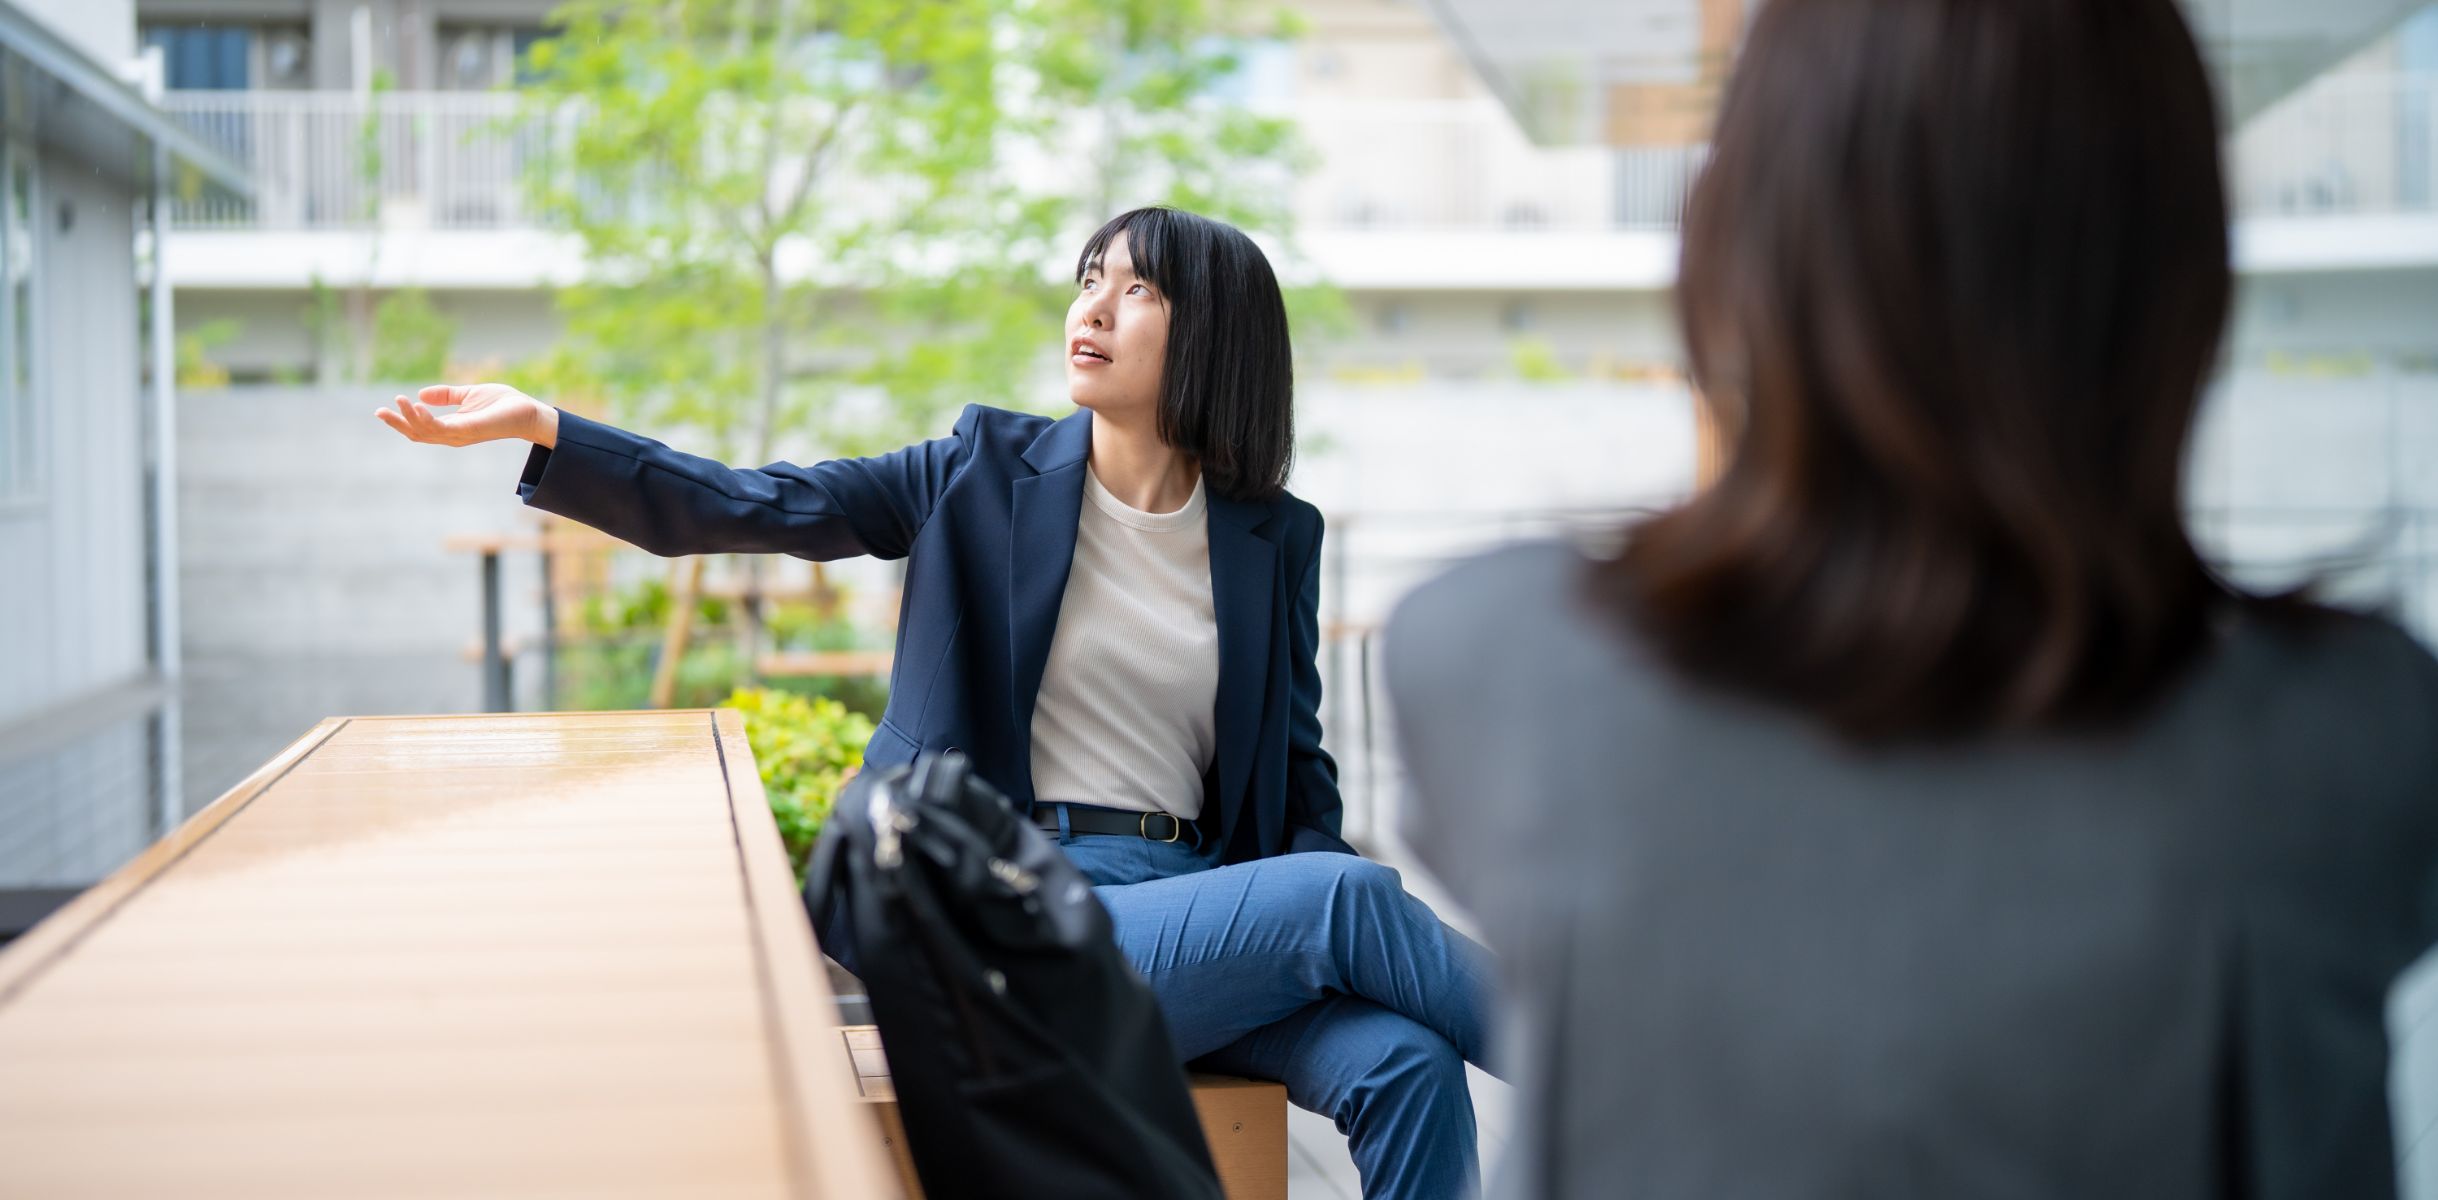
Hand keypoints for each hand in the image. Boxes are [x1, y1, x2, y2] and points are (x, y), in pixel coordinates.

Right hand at [374, 383, 557, 447]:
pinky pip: (444, 427)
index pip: (420, 428)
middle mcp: (454, 435)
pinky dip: (428, 418)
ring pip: (427, 431)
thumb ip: (446, 395)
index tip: (382, 409)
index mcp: (452, 427)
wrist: (528, 411)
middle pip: (418, 434)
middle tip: (378, 411)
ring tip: (397, 402)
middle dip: (397, 423)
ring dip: (409, 417)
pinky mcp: (471, 430)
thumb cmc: (502, 404)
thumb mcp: (468, 395)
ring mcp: (462, 434)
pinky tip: (417, 406)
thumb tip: (420, 394)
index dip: (401, 420)